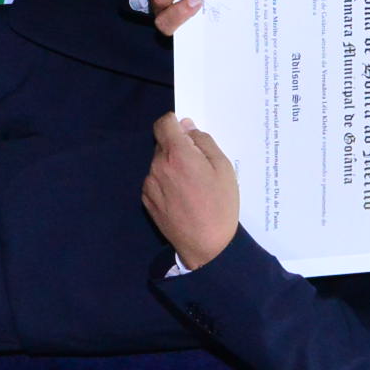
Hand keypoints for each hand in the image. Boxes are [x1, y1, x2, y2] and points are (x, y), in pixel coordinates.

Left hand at [144, 112, 241, 269]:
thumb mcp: (223, 167)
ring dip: (171, 166)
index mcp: (177, 153)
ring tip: (192, 187)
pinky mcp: (146, 200)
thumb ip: (203, 141)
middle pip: (163, 144)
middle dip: (177, 148)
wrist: (207, 246)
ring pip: (159, 163)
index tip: (186, 132)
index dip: (174, 123)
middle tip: (198, 166)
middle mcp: (157, 166)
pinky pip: (155, 181)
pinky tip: (182, 198)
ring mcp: (149, 184)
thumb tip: (187, 128)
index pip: (163, 123)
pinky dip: (166, 182)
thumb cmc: (220, 205)